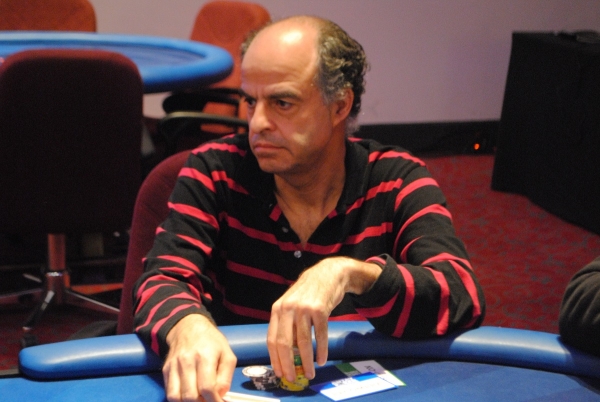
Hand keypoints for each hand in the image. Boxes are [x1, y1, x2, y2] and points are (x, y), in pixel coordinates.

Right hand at [163, 314, 236, 401]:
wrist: (188, 327)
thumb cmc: (211, 341)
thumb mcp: (227, 354)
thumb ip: (226, 377)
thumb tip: (220, 395)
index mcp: (205, 356)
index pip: (207, 387)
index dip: (214, 401)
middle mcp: (187, 361)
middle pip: (191, 396)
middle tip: (209, 400)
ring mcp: (174, 366)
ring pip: (176, 397)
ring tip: (199, 398)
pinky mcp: (166, 370)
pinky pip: (169, 393)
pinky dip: (179, 399)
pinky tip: (189, 395)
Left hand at [267, 257, 380, 382]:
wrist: (328, 274)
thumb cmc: (308, 293)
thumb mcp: (291, 305)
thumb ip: (287, 325)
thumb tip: (287, 355)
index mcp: (277, 309)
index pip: (271, 339)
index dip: (275, 359)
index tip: (280, 373)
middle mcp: (288, 308)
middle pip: (284, 343)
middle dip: (288, 364)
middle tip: (293, 378)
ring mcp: (304, 308)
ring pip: (303, 342)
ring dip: (307, 361)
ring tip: (311, 373)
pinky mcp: (320, 309)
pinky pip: (320, 335)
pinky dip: (321, 350)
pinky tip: (322, 360)